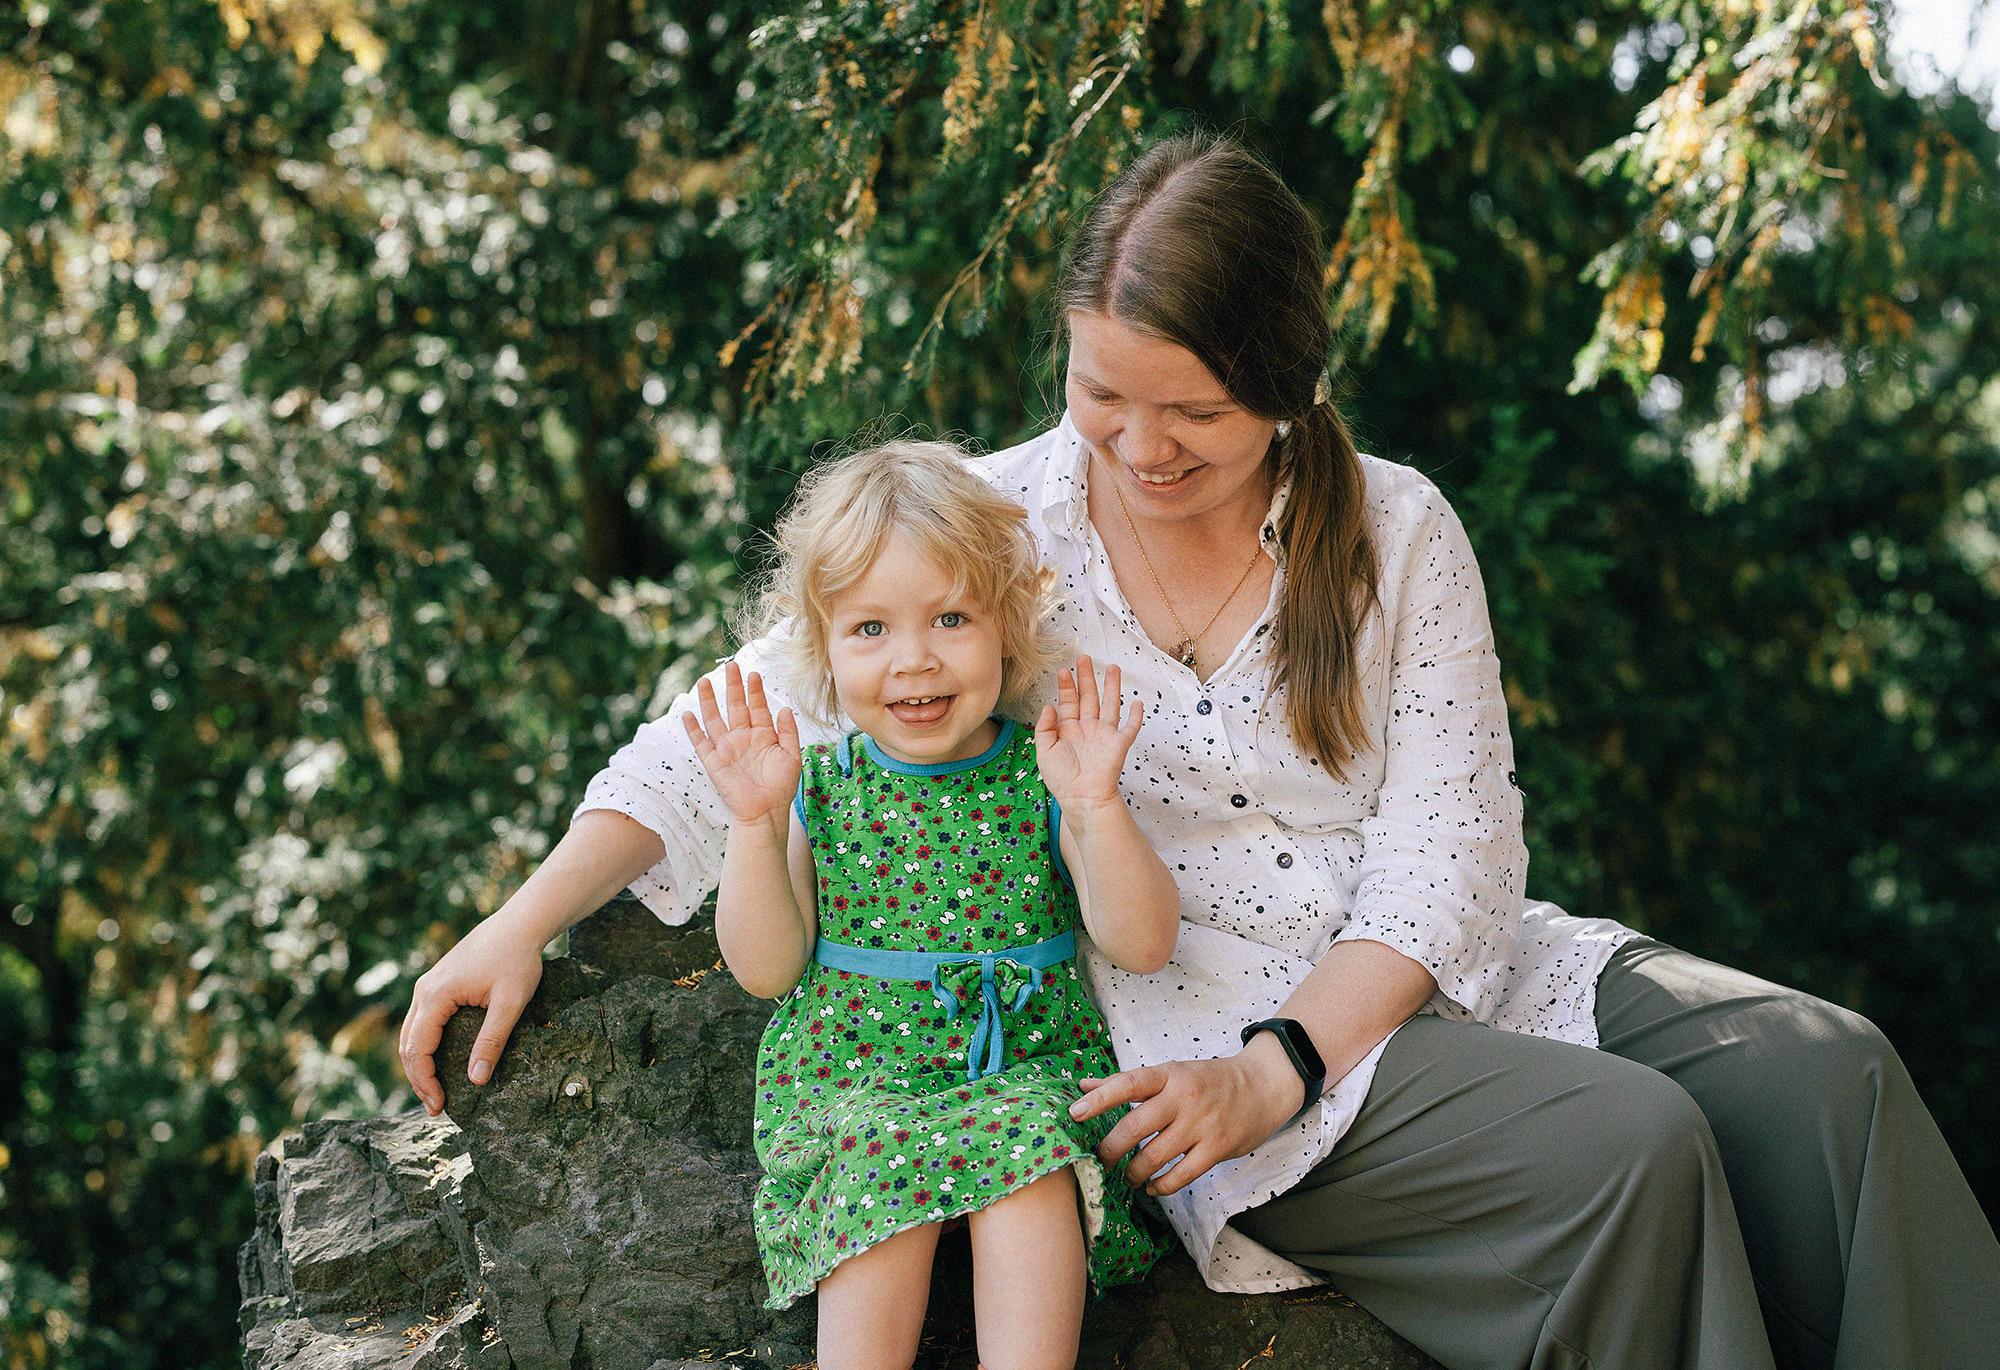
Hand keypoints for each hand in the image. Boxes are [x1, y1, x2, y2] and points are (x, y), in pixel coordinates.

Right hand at [398, 915, 544, 1115]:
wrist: (519, 924)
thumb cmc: (518, 960)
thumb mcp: (511, 1003)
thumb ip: (493, 1041)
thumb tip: (476, 1079)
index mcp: (436, 996)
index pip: (417, 1049)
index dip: (424, 1081)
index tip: (440, 1105)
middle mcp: (424, 990)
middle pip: (408, 1044)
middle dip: (419, 1079)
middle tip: (436, 1107)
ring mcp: (428, 985)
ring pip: (411, 1033)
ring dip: (419, 1064)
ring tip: (436, 1090)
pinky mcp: (439, 983)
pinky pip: (422, 1021)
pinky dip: (425, 1045)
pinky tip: (441, 1061)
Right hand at [682, 661, 801, 826]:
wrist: (765, 811)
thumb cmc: (781, 786)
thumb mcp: (792, 756)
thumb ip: (789, 731)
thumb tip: (785, 708)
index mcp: (763, 735)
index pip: (757, 707)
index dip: (755, 691)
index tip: (753, 674)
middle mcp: (743, 738)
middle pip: (735, 706)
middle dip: (733, 686)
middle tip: (731, 666)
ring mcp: (727, 748)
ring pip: (715, 719)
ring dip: (709, 701)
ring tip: (704, 681)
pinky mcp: (714, 762)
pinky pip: (700, 742)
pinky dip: (693, 729)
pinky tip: (687, 713)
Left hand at [1033, 655, 1142, 810]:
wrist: (1081, 798)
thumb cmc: (1061, 779)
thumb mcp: (1043, 753)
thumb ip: (1044, 728)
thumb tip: (1049, 705)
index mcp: (1068, 730)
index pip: (1068, 702)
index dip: (1066, 686)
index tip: (1063, 670)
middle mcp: (1087, 728)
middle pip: (1089, 697)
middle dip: (1087, 677)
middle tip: (1085, 658)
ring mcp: (1104, 735)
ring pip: (1110, 705)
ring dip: (1112, 687)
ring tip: (1114, 668)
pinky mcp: (1119, 745)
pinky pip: (1130, 728)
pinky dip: (1135, 716)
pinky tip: (1137, 703)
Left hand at [1067, 1033, 1304, 1194]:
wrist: (1263, 1086)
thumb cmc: (1209, 1080)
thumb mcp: (1171, 1073)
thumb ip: (1127, 1083)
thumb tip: (1083, 1087)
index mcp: (1168, 1074)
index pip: (1127, 1083)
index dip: (1099, 1099)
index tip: (1075, 1112)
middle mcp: (1183, 1097)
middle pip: (1135, 1126)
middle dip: (1110, 1149)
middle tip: (1101, 1160)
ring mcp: (1201, 1124)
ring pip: (1155, 1156)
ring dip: (1134, 1172)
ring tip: (1128, 1176)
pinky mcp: (1217, 1148)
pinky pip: (1181, 1175)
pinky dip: (1161, 1186)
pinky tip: (1153, 1187)